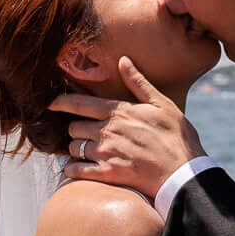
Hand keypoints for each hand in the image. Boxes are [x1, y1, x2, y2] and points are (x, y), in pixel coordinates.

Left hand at [51, 60, 201, 200]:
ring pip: (74, 148)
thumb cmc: (176, 137)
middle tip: (84, 134)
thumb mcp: (161, 103)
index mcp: (118, 111)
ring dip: (76, 150)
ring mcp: (106, 153)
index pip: (80, 103)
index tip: (51, 103)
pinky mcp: (108, 174)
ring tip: (85, 152)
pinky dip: (72, 170)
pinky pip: (77, 171)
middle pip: (74, 128)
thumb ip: (138, 82)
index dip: (61, 102)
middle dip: (76, 130)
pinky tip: (75, 170)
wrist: (184, 173)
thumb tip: (123, 60)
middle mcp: (107, 130)